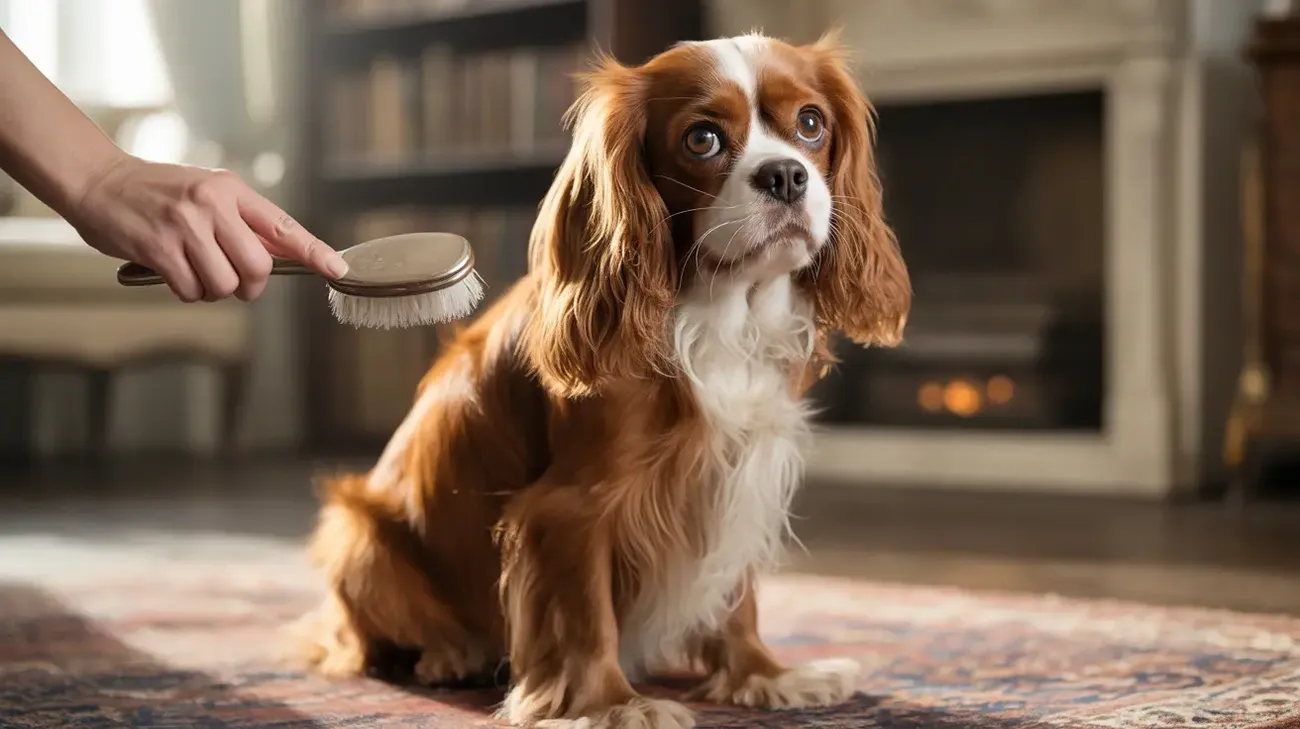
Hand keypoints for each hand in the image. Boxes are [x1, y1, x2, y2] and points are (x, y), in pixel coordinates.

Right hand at [70, 155, 348, 301]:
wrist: (99, 181)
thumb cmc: (158, 192)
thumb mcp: (207, 193)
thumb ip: (243, 223)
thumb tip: (282, 258)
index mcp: (232, 191)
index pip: (284, 227)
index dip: (315, 252)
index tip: (339, 270)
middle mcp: (213, 205)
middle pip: (258, 268)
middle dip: (249, 286)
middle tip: (233, 281)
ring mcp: (187, 226)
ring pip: (225, 285)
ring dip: (213, 291)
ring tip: (194, 270)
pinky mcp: (160, 248)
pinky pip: (192, 291)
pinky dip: (187, 291)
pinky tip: (172, 271)